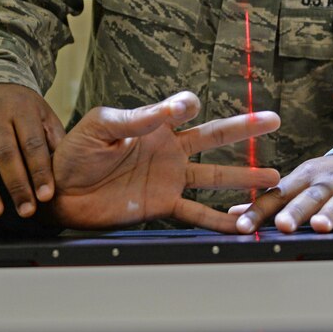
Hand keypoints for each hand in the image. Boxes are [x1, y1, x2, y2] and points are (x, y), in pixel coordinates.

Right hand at [0, 84, 64, 218]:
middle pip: (6, 154)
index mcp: (23, 111)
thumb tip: (67, 170)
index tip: (46, 195)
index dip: (40, 170)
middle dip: (16, 185)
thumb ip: (54, 138)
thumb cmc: (22, 106)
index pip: (33, 144)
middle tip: (26, 211)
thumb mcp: (43, 113)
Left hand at [49, 91, 281, 231]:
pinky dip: (217, 221)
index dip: (189, 106)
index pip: (184, 108)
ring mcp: (168, 178)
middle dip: (245, 127)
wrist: (58, 194)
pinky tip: (240, 225)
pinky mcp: (161, 205)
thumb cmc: (74, 153)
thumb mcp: (102, 126)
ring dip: (243, 177)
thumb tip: (181, 107)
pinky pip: (195, 213)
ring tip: (273, 177)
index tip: (189, 109)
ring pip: (214, 178)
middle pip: (214, 137)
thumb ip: (140, 118)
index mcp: (153, 125)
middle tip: (274, 119)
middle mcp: (168, 150)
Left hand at [230, 155, 332, 233]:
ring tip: (320, 227)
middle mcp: (325, 181)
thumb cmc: (325, 181)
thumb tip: (233, 215)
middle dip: (295, 211)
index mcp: (302, 178)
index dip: (259, 210)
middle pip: (309, 197)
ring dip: (330, 213)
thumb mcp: (298, 184)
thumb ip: (270, 201)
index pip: (277, 195)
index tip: (242, 226)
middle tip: (283, 225)